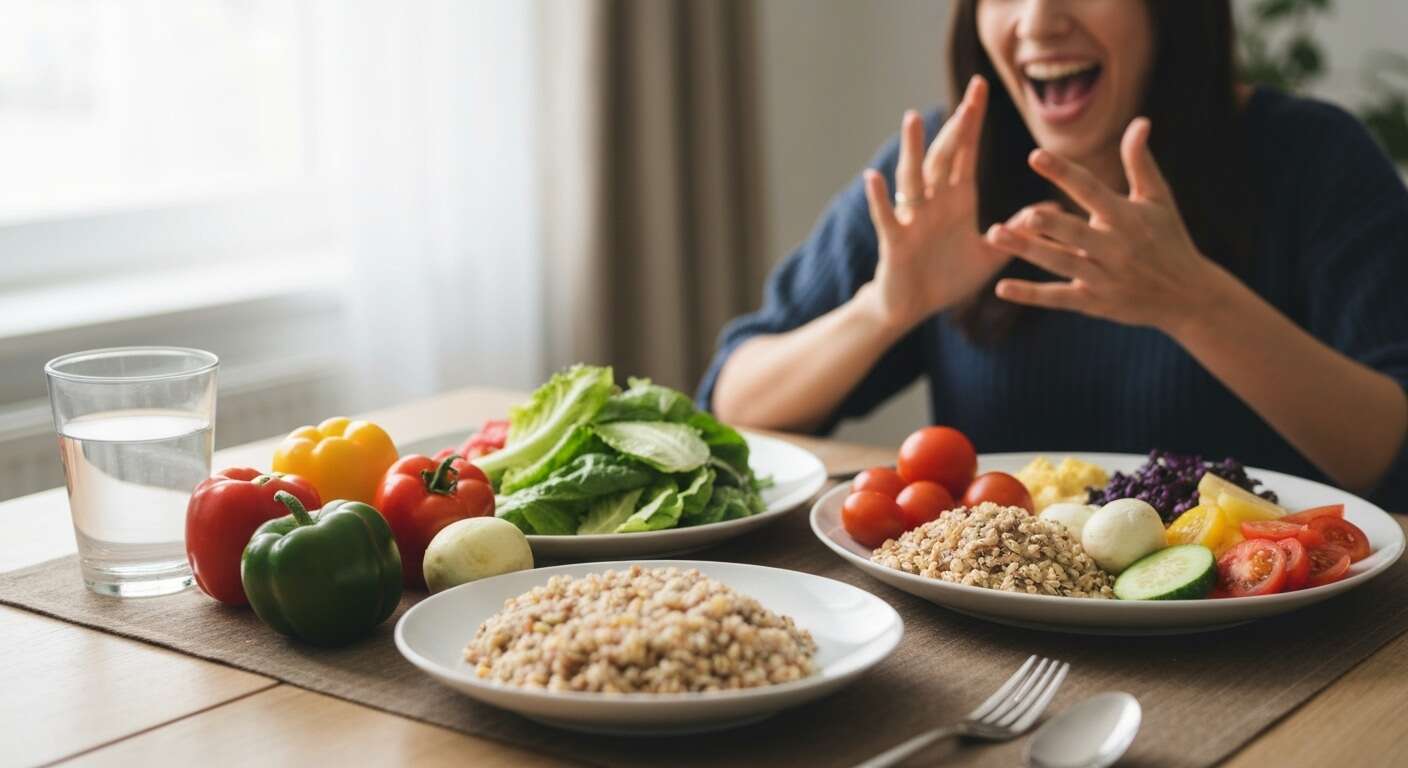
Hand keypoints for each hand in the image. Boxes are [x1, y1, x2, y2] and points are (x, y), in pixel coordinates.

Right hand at [859, 76, 1009, 331]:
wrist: (914, 308)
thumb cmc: (947, 279)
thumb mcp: (989, 255)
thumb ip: (1015, 232)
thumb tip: (1050, 211)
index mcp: (956, 200)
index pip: (965, 152)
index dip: (972, 121)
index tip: (980, 88)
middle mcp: (933, 202)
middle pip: (944, 156)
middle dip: (957, 126)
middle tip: (970, 93)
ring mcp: (913, 219)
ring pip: (913, 178)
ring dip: (913, 150)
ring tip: (912, 119)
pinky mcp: (895, 242)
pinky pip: (887, 217)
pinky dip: (879, 199)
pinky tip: (873, 177)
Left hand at [984, 118, 1231, 335]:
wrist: (1188, 295)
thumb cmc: (1169, 239)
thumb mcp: (1158, 199)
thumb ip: (1140, 162)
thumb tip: (1139, 121)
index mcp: (1126, 217)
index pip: (1090, 190)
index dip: (1063, 174)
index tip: (1035, 156)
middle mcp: (1114, 247)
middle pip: (1075, 233)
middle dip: (1050, 225)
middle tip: (1022, 215)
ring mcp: (1102, 277)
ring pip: (1060, 263)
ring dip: (1028, 251)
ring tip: (995, 235)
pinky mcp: (1093, 302)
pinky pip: (1057, 298)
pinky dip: (1030, 295)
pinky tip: (1002, 288)